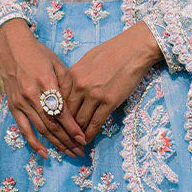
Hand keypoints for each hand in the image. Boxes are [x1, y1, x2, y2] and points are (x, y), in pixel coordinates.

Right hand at [0, 18, 88, 157]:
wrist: (13, 47)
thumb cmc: (39, 54)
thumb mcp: (57, 64)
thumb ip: (67, 84)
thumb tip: (76, 107)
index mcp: (46, 82)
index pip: (61, 112)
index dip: (73, 128)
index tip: (83, 139)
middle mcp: (32, 95)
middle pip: (52, 124)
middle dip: (67, 140)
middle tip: (80, 151)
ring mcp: (21, 102)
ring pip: (41, 129)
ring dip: (56, 143)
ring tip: (69, 153)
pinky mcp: (13, 106)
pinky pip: (24, 129)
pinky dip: (33, 143)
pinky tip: (44, 153)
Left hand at [61, 20, 163, 144]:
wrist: (133, 49)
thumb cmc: (112, 51)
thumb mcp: (87, 60)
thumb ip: (77, 76)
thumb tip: (71, 90)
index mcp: (72, 74)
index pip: (59, 100)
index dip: (58, 115)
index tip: (58, 124)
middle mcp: (80, 86)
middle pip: (68, 113)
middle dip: (65, 128)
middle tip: (64, 138)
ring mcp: (94, 94)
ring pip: (80, 120)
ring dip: (77, 134)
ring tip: (75, 143)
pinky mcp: (109, 101)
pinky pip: (96, 122)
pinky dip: (90, 134)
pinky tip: (87, 140)